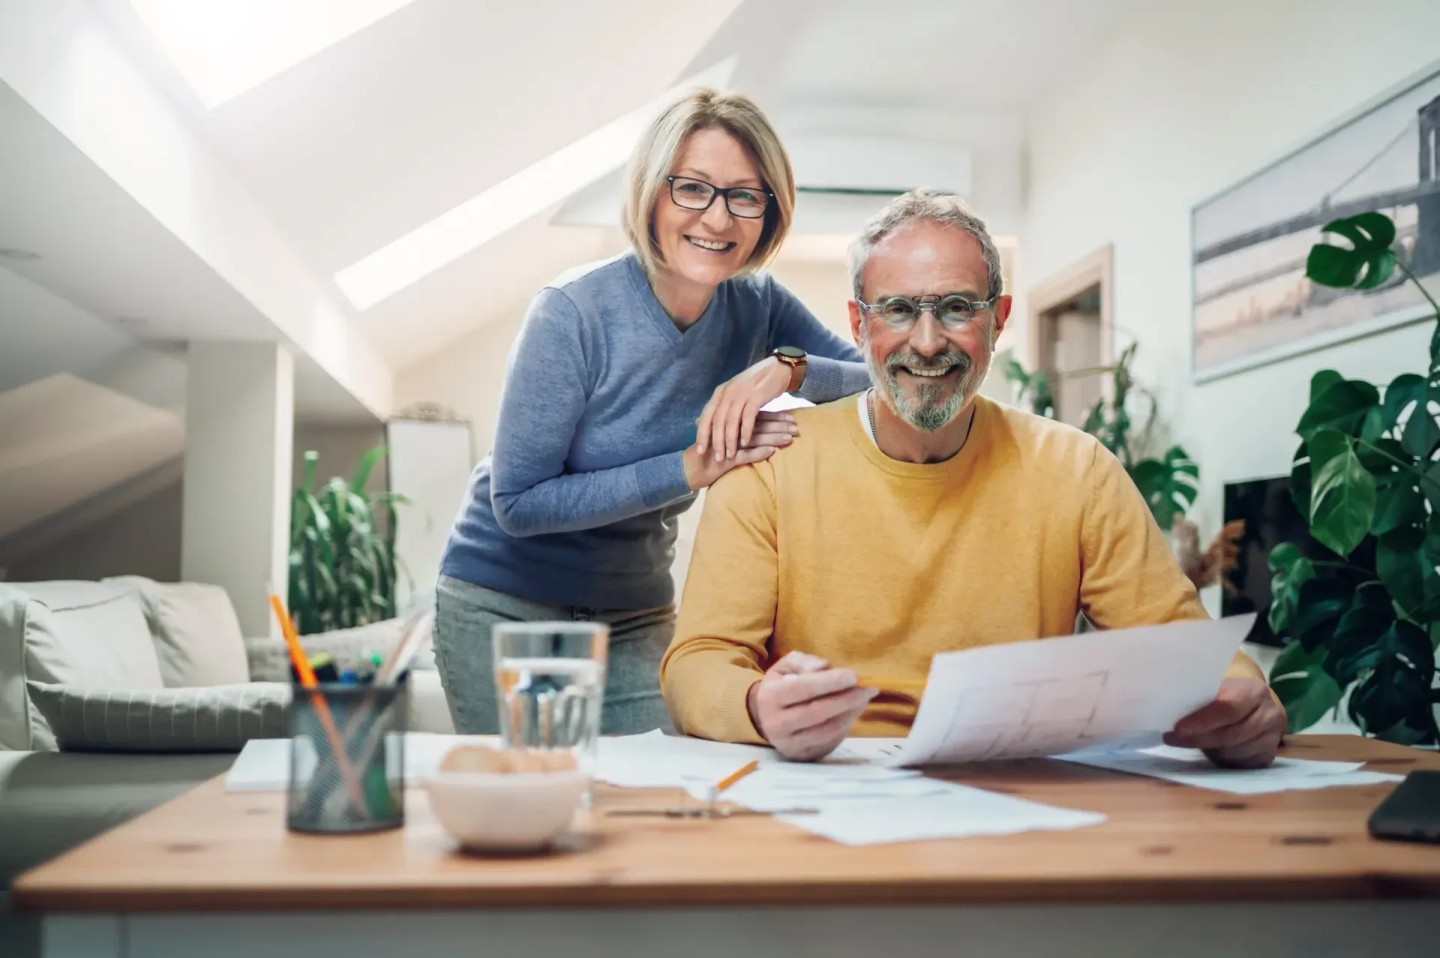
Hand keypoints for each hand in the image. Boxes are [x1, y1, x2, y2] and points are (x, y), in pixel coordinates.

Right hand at [682, 411, 796, 488]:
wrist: (687, 468)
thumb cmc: (708, 456)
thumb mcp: (725, 442)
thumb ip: (739, 433)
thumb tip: (758, 430)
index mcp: (732, 424)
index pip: (757, 417)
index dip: (776, 417)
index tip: (792, 417)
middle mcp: (731, 431)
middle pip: (759, 425)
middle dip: (780, 426)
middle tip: (798, 426)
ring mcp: (728, 444)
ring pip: (755, 438)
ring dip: (774, 437)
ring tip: (790, 437)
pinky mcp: (725, 459)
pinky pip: (744, 455)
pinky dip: (758, 453)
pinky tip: (771, 451)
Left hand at [696, 357, 799, 460]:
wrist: (777, 369)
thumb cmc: (754, 385)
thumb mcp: (733, 393)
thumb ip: (719, 407)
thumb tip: (699, 422)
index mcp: (720, 392)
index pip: (706, 416)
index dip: (702, 435)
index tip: (701, 451)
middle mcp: (728, 392)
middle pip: (717, 421)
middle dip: (716, 442)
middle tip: (718, 458)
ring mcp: (741, 393)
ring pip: (731, 421)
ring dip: (730, 441)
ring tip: (730, 455)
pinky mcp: (756, 396)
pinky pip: (747, 417)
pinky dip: (745, 431)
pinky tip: (745, 443)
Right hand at [745, 651, 878, 761]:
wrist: (766, 717)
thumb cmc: (781, 685)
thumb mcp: (787, 666)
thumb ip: (805, 662)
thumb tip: (825, 668)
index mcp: (770, 697)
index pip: (801, 688)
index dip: (829, 682)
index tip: (854, 676)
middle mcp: (776, 724)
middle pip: (817, 712)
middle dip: (846, 699)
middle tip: (869, 688)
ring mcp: (789, 743)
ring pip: (827, 729)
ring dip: (850, 713)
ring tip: (864, 697)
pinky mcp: (802, 755)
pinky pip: (830, 741)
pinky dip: (845, 724)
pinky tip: (853, 711)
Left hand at [1165, 678, 1284, 767]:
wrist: (1253, 708)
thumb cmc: (1227, 696)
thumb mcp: (1217, 689)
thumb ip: (1201, 696)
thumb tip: (1166, 707)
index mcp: (1255, 691)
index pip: (1227, 707)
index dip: (1202, 720)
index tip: (1177, 728)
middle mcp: (1270, 714)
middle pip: (1229, 734)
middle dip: (1197, 738)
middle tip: (1171, 738)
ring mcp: (1272, 738)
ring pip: (1233, 752)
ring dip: (1207, 749)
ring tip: (1187, 742)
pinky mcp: (1268, 756)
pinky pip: (1239, 764)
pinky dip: (1220, 759)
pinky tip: (1208, 751)